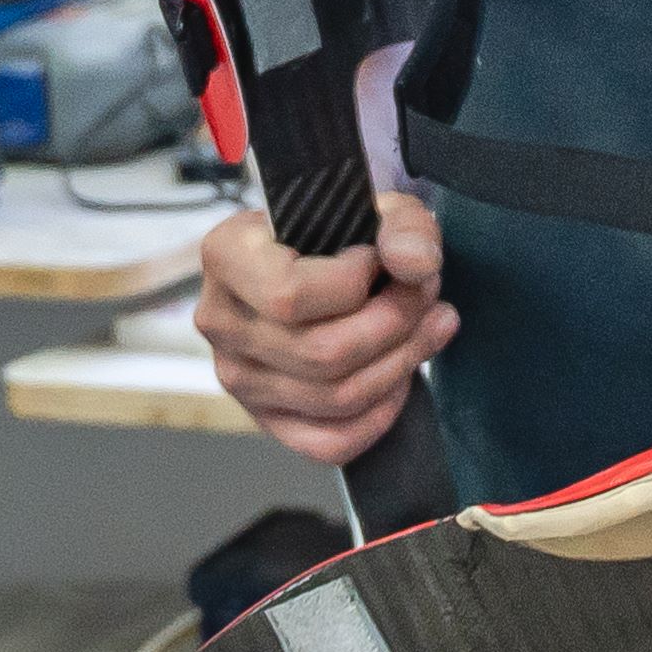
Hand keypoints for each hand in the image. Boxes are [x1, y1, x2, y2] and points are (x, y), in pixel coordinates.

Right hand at [193, 190, 449, 463]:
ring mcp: (238, 379)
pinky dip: (380, 416)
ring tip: (431, 324)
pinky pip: (330, 443)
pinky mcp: (267, 420)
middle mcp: (220, 322)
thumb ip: (404, 226)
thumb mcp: (376, 208)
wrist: (319, 263)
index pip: (289, 295)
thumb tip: (417, 265)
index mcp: (226, 256)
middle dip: (396, 325)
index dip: (355, 283)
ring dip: (401, 363)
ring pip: (335, 398)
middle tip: (428, 295)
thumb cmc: (340, 233)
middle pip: (322, 354)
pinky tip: (402, 376)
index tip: (379, 261)